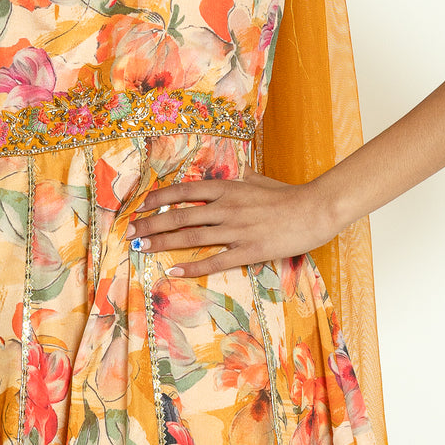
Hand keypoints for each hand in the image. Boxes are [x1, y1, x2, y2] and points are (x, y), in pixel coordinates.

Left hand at [126, 173, 337, 277]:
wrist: (316, 210)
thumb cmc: (288, 196)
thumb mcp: (260, 181)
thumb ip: (244, 180)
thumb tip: (239, 174)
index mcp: (227, 189)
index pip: (183, 191)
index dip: (158, 199)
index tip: (139, 207)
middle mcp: (226, 207)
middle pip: (179, 215)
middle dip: (150, 224)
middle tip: (129, 233)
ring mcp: (236, 230)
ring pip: (190, 236)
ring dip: (162, 243)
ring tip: (141, 249)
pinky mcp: (248, 250)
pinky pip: (215, 259)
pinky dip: (192, 265)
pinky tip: (174, 269)